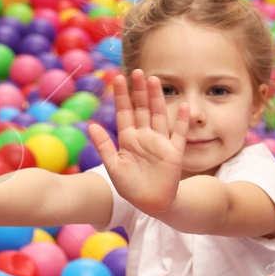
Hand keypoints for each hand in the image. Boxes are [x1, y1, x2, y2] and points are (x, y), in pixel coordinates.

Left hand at [87, 71, 187, 215]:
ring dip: (157, 98)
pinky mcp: (174, 153)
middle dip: (139, 91)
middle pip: (142, 109)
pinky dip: (182, 121)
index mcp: (128, 139)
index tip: (118, 78)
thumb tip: (91, 125)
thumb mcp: (113, 166)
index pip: (124, 112)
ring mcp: (160, 143)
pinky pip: (179, 134)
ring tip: (154, 80)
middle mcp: (144, 137)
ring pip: (158, 115)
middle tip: (137, 71)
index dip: (121, 96)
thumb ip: (104, 146)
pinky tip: (184, 106)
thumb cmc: (130, 187)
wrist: (151, 204)